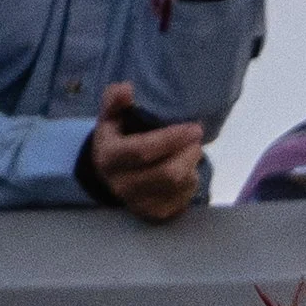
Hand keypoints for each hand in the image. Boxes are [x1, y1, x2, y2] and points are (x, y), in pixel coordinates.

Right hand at [81, 80, 204, 222]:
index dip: (172, 139)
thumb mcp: (109, 116)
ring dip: (192, 166)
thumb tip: (128, 89)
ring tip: (192, 151)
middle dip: (188, 154)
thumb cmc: (115, 138)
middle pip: (167, 174)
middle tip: (197, 139)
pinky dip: (191, 183)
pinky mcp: (154, 215)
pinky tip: (187, 169)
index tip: (194, 128)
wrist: (108, 174)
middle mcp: (122, 185)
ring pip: (178, 187)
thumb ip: (115, 99)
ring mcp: (139, 204)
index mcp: (109, 158)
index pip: (144, 151)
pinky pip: (183, 200)